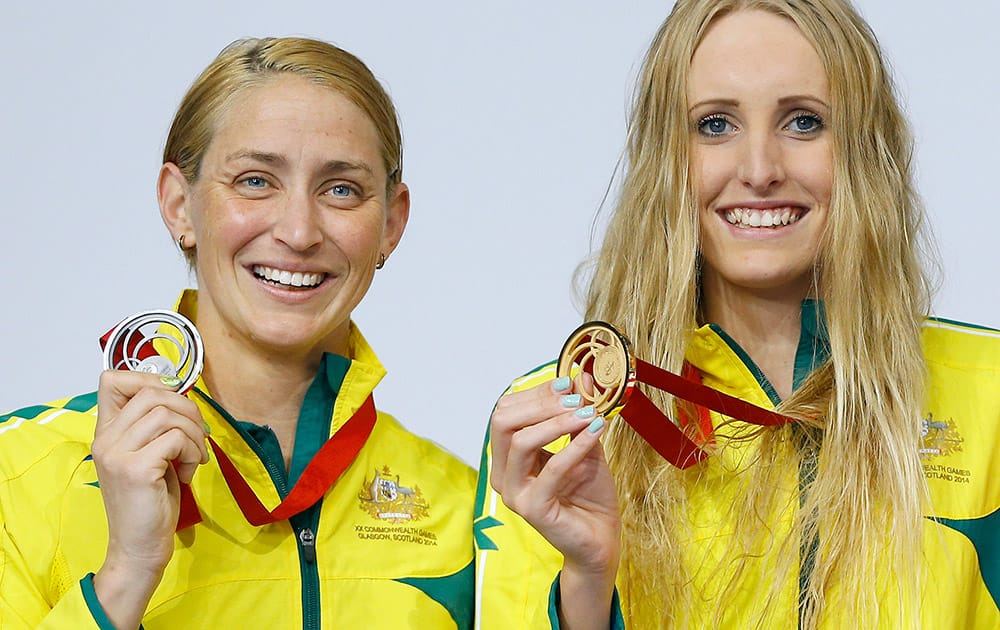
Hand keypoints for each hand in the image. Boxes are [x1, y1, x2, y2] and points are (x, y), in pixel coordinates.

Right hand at [91, 370, 207, 627]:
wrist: (139, 548)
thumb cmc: (151, 501)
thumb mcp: (152, 455)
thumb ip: (157, 425)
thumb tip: (184, 390)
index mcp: (106, 433)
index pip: (112, 380)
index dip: (150, 379)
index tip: (174, 400)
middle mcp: (105, 439)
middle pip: (153, 392)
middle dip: (188, 409)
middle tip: (198, 437)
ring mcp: (117, 454)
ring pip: (168, 413)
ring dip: (194, 433)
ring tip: (195, 457)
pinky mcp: (136, 469)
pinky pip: (176, 438)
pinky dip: (193, 452)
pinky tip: (189, 472)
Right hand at [489, 375, 620, 626]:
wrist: (600, 539)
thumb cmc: (588, 494)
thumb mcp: (584, 443)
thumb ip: (579, 413)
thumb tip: (582, 377)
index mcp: (507, 457)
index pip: (506, 412)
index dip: (535, 393)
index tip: (568, 384)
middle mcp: (502, 474)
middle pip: (504, 421)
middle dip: (541, 403)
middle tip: (576, 397)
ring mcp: (514, 493)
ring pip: (521, 441)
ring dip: (557, 421)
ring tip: (587, 413)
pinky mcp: (533, 510)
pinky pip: (551, 468)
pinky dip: (575, 445)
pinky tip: (596, 430)